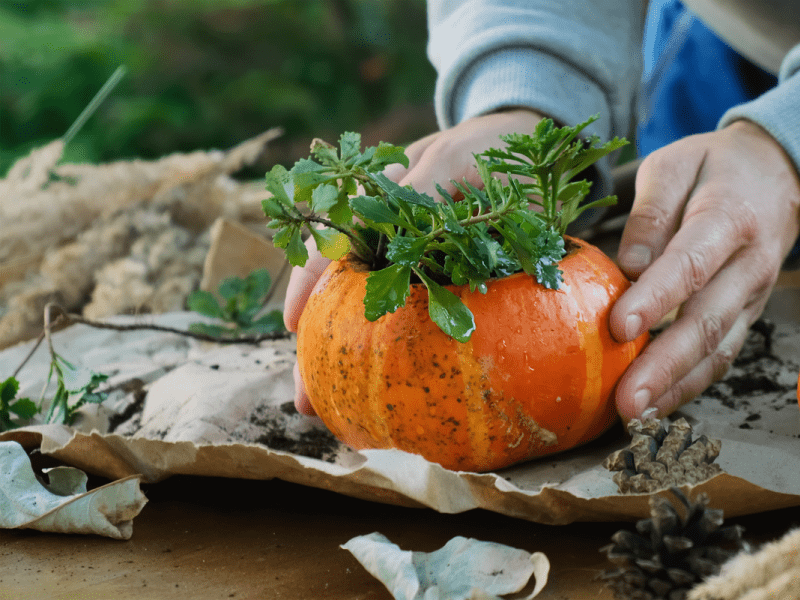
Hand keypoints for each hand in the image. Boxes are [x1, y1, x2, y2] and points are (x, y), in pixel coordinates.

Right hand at [284, 108, 545, 414]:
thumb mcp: (453, 157)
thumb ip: (419, 188)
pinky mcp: (452, 289)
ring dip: (355, 363)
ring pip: (377, 321)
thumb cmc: (489, 148)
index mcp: (378, 205)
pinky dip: (408, 359)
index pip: (330, 245)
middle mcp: (389, 242)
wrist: (538, 152)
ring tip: (336, 411)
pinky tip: (400, 392)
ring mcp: (420, 269)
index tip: (294, 325)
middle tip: (305, 397)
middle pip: (343, 297)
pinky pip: (427, 327)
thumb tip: (387, 235)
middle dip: (320, 346)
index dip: (308, 285)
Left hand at [610, 120, 799, 420]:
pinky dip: (691, 384)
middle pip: (706, 321)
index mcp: (728, 218)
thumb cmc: (712, 168)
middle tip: (626, 400)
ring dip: (676, 386)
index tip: (619, 328)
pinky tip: (659, 405)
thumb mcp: (675, 167)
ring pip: (717, 349)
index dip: (655, 299)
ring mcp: (752, 295)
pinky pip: (722, 355)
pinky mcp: (746, 314)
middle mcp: (748, 265)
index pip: (690, 264)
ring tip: (635, 415)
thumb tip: (628, 268)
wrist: (776, 172)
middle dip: (664, 366)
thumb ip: (650, 214)